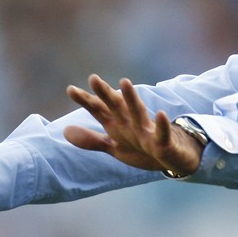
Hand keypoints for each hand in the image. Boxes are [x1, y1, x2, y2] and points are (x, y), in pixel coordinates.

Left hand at [64, 74, 203, 175]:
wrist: (172, 159)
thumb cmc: (143, 149)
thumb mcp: (114, 146)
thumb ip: (91, 139)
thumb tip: (65, 131)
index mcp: (118, 125)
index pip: (99, 110)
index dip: (86, 101)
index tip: (70, 89)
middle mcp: (131, 123)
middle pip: (116, 106)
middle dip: (105, 93)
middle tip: (93, 78)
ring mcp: (147, 131)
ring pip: (138, 112)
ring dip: (131, 98)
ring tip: (124, 82)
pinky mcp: (163, 142)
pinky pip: (162, 133)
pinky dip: (161, 125)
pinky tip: (160, 114)